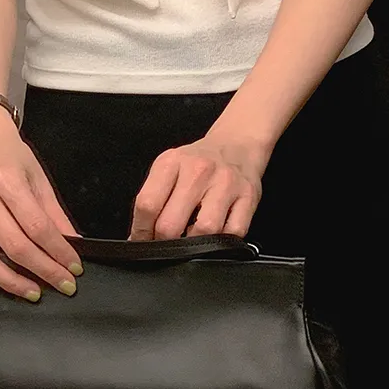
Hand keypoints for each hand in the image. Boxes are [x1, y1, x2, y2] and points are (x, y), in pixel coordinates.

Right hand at [0, 104, 82, 300]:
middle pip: (13, 245)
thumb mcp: (38, 176)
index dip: (58, 252)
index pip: (36, 227)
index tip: (74, 268)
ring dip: (9, 281)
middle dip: (42, 270)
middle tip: (62, 285)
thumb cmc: (9, 154)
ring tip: (31, 292)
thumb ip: (54, 213)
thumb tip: (72, 242)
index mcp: (7, 181)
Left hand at [129, 133, 269, 241]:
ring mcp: (226, 183)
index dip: (141, 231)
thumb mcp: (169, 167)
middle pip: (171, 223)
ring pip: (205, 231)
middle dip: (163, 243)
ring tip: (190, 240)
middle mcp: (199, 170)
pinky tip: (215, 235)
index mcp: (172, 162)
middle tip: (164, 246)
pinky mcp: (249, 197)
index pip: (147, 205)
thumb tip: (139, 237)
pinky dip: (222, 242)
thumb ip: (153, 197)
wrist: (237, 143)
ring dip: (194, 245)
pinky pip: (232, 233)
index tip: (142, 241)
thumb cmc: (197, 161)